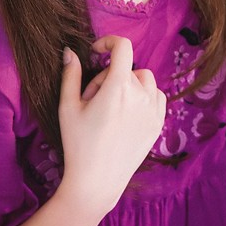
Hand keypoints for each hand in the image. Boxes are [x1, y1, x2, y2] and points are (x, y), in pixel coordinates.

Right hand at [57, 36, 166, 215]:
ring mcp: (152, 110)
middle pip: (125, 68)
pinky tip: (128, 112)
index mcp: (118, 87)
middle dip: (107, 77)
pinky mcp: (158, 123)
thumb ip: (71, 74)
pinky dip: (144, 96)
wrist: (96, 183)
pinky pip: (156, 95)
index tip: (97, 52)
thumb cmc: (78, 144)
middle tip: (92, 100)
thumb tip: (71, 51)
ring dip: (128, 84)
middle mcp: (140, 95)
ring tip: (111, 107)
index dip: (109, 42)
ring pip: (143, 79)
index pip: (123, 46)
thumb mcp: (68, 107)